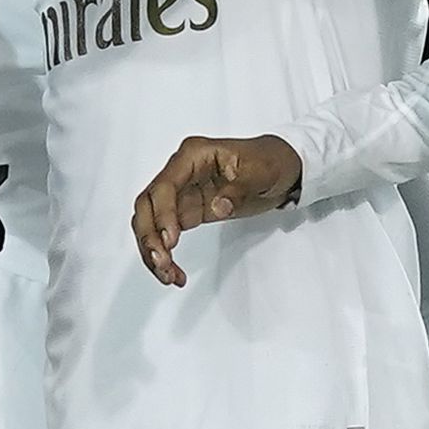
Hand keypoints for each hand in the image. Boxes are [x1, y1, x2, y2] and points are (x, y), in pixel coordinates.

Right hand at [132, 134, 302, 285]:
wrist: (281, 169)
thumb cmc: (269, 161)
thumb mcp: (261, 171)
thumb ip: (238, 188)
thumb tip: (218, 206)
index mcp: (193, 155)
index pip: (165, 186)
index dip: (163, 214)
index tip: (170, 240)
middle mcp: (181, 173)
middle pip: (147, 205)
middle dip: (149, 236)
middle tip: (162, 261)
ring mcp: (181, 193)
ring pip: (150, 222)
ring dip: (152, 250)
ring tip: (167, 274)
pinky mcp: (186, 211)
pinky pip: (165, 234)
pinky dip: (165, 254)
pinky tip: (174, 271)